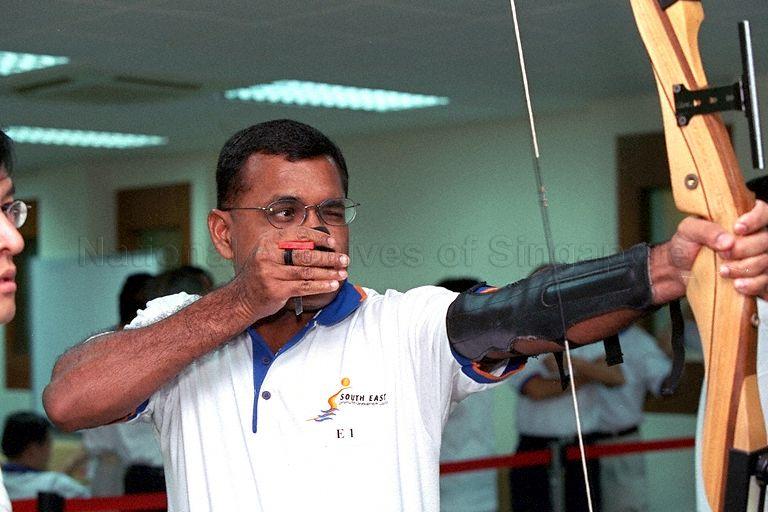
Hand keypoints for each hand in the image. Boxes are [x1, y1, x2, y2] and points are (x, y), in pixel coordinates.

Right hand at [231, 227, 348, 320]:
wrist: (242, 297)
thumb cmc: (262, 273)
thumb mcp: (270, 253)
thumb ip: (289, 246)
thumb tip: (320, 245)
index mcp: (269, 241)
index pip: (298, 234)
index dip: (318, 238)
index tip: (333, 243)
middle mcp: (268, 255)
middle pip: (305, 254)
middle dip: (328, 257)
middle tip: (344, 259)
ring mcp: (270, 273)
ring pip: (307, 272)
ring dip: (329, 273)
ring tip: (342, 273)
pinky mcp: (276, 290)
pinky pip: (304, 286)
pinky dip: (321, 286)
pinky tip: (332, 285)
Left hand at [652, 200, 767, 301]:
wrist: (679, 270)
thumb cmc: (686, 245)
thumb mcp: (688, 230)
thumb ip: (706, 230)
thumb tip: (727, 241)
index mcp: (740, 219)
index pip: (763, 212)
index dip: (756, 219)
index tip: (737, 229)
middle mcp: (754, 237)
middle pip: (765, 240)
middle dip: (745, 249)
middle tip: (722, 254)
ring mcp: (757, 258)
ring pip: (765, 262)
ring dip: (745, 268)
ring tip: (723, 271)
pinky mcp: (755, 277)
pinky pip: (764, 282)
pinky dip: (752, 285)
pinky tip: (737, 285)